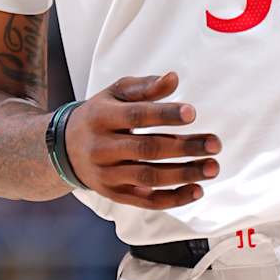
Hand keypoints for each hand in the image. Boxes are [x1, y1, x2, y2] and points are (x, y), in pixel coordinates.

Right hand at [64, 72, 221, 209]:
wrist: (64, 148)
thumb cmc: (100, 115)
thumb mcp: (115, 94)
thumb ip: (145, 87)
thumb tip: (174, 78)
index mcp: (102, 117)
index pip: (136, 116)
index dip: (165, 115)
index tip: (192, 113)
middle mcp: (102, 148)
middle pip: (147, 149)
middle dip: (184, 147)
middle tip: (215, 144)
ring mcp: (107, 174)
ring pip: (149, 177)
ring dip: (184, 174)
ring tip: (213, 167)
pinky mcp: (115, 194)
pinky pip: (146, 200)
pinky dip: (173, 198)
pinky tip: (197, 190)